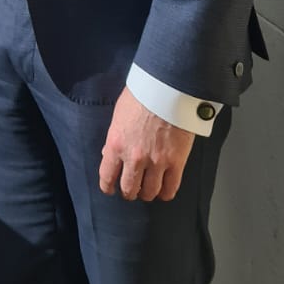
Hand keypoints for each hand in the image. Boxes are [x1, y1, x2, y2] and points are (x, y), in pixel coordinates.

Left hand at [99, 86, 194, 201]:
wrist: (168, 89)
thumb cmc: (141, 96)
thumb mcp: (119, 115)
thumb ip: (114, 138)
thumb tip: (108, 155)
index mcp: (116, 144)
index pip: (107, 176)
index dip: (108, 187)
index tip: (110, 190)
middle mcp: (134, 158)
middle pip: (129, 188)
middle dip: (129, 192)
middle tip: (132, 190)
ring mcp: (156, 162)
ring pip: (150, 192)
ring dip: (148, 193)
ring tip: (148, 190)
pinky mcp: (176, 163)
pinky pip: (170, 188)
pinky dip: (166, 193)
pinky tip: (164, 191)